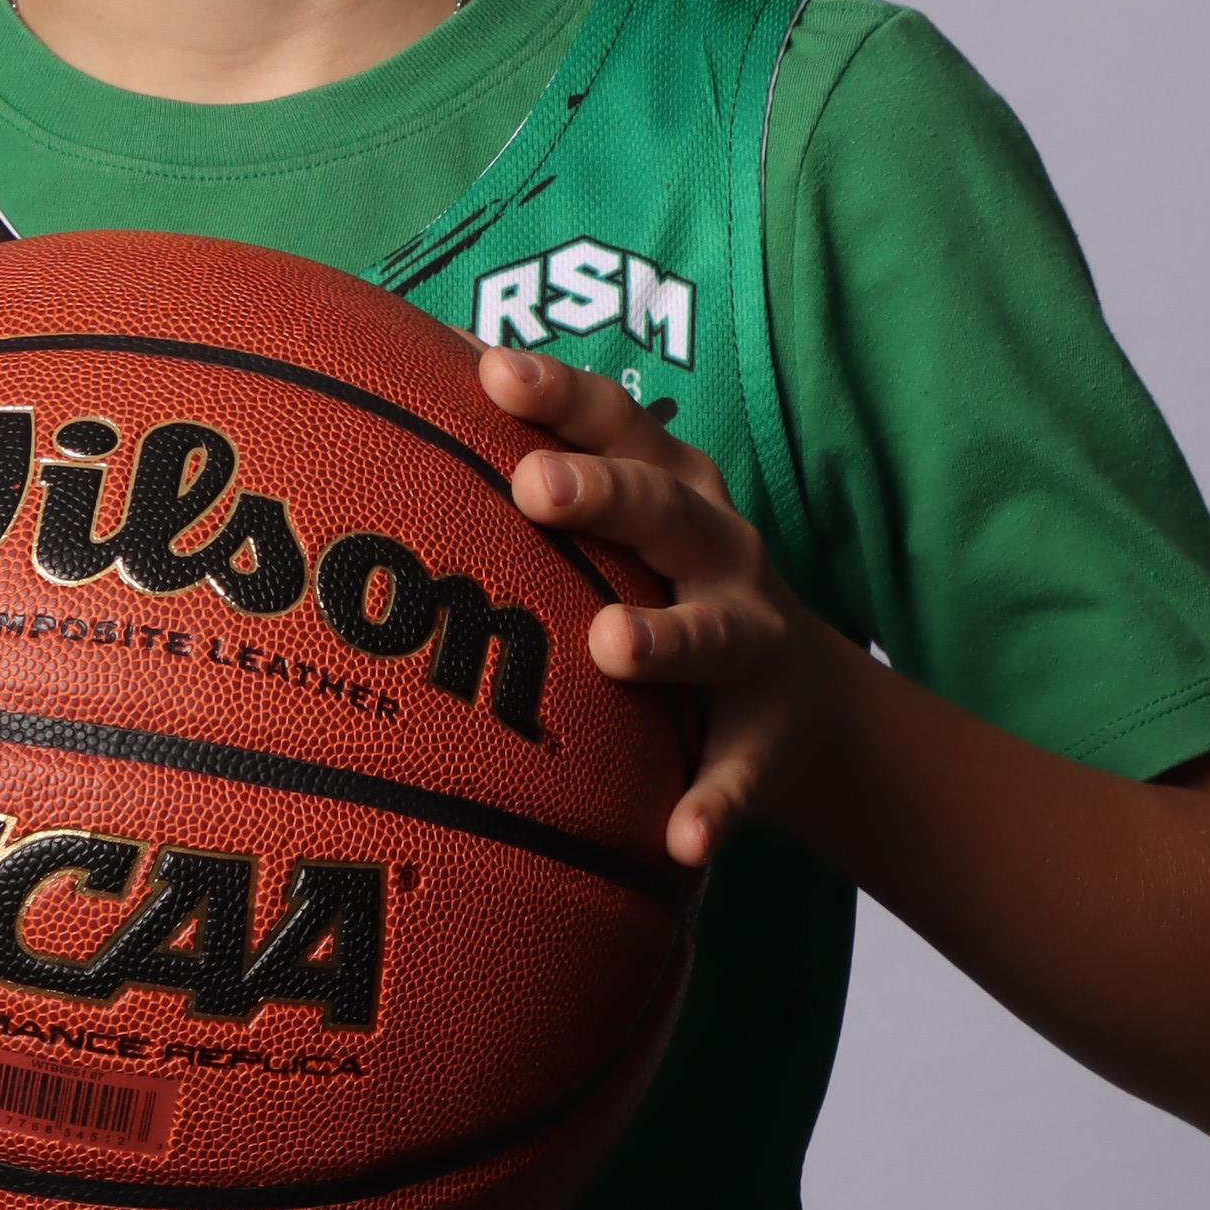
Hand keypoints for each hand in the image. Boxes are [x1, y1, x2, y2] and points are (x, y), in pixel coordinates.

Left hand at [480, 348, 840, 870]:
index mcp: (673, 488)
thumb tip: (403, 373)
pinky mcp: (761, 739)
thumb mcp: (625, 516)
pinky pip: (738, 773)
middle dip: (601, 493)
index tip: (493, 372)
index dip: (559, 396)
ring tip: (611, 646)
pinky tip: (682, 838)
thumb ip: (538, 460)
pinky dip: (715, 803)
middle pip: (663, 510)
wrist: (807, 701)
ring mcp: (747, 642)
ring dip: (665, 636)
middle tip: (531, 487)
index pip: (617, 424)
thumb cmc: (664, 582)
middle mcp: (718, 550)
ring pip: (712, 631)